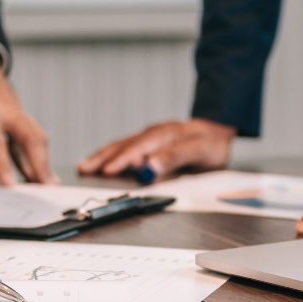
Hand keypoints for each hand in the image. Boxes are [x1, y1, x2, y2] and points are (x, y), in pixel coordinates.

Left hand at [0, 43, 54, 185]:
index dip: (3, 164)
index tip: (11, 185)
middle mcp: (5, 110)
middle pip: (30, 138)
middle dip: (40, 163)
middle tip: (46, 188)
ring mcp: (15, 110)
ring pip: (37, 135)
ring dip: (44, 159)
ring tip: (49, 183)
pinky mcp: (19, 112)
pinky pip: (33, 133)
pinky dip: (39, 151)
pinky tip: (39, 169)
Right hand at [78, 118, 235, 177]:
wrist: (218, 131)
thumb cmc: (210, 142)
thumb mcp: (199, 150)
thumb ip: (174, 158)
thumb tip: (148, 167)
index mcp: (165, 134)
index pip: (138, 148)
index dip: (122, 160)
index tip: (106, 171)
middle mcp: (154, 133)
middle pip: (124, 145)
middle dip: (103, 158)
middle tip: (84, 168)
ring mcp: (150, 136)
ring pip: (122, 145)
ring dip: (102, 155)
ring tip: (85, 165)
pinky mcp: (149, 142)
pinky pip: (126, 146)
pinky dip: (111, 153)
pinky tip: (102, 158)